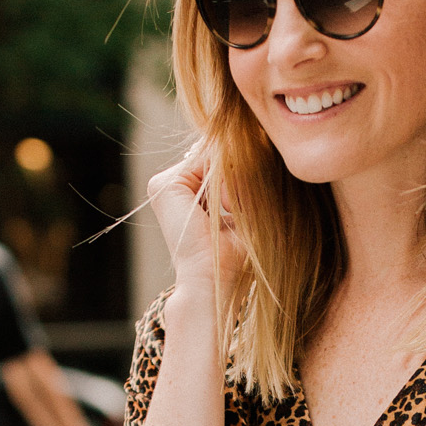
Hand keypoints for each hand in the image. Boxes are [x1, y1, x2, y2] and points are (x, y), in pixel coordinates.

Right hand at [147, 142, 247, 299]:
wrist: (216, 281)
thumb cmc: (238, 258)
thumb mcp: (248, 211)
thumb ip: (247, 179)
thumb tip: (259, 144)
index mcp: (191, 197)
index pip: (224, 165)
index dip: (247, 171)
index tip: (260, 197)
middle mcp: (176, 189)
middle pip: (220, 157)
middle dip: (242, 175)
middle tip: (244, 211)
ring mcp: (166, 185)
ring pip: (217, 156)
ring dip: (237, 179)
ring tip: (236, 212)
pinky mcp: (165, 185)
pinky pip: (207, 158)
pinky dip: (227, 178)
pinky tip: (228, 207)